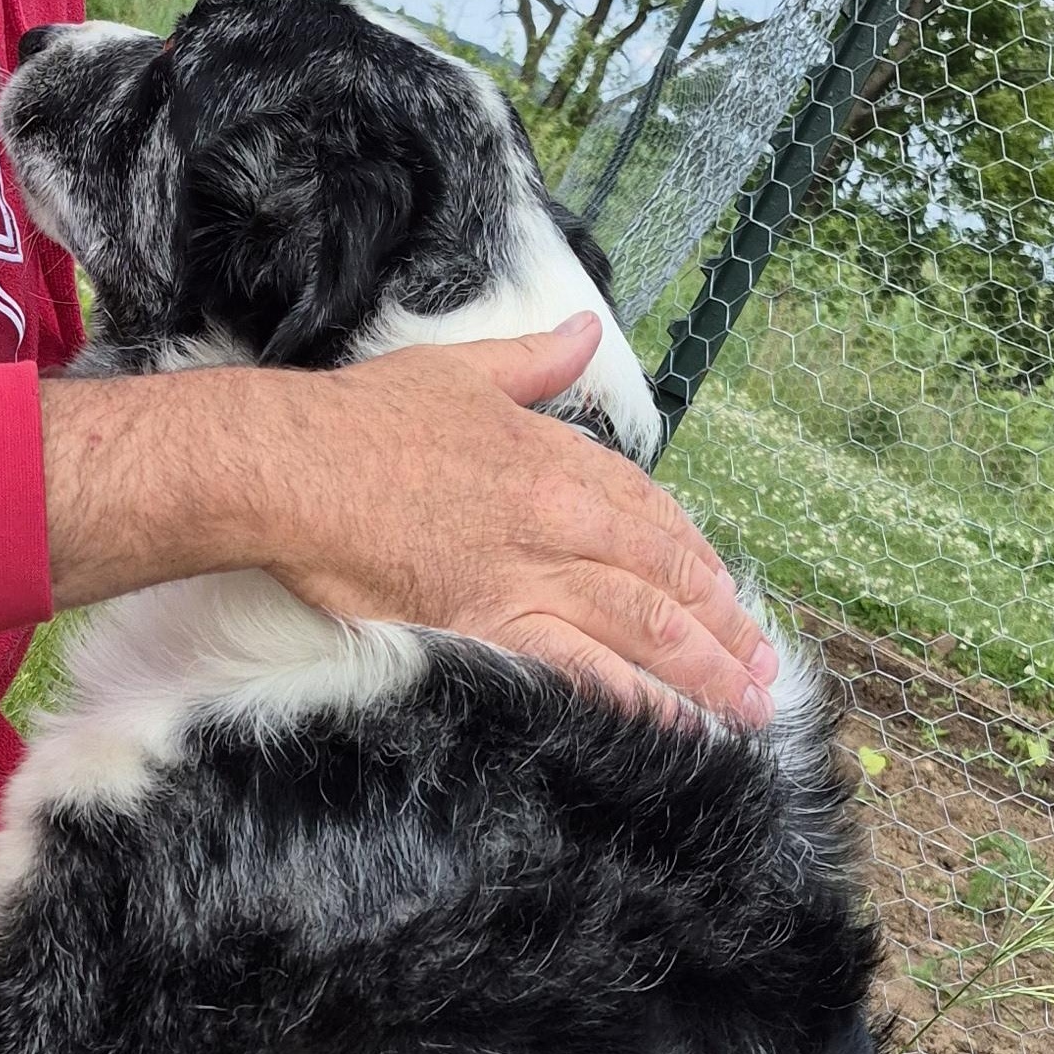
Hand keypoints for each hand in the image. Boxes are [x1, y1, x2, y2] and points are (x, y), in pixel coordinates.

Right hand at [38, 314, 778, 725]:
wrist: (288, 466)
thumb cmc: (358, 418)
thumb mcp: (459, 369)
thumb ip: (535, 360)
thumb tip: (583, 331)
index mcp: (558, 456)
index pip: (654, 515)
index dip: (700, 561)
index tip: (730, 596)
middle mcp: (559, 514)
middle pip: (666, 577)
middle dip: (725, 628)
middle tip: (765, 671)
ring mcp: (526, 570)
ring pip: (642, 625)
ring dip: (702, 670)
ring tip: (746, 708)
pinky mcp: (486, 617)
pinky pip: (577, 664)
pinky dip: (631, 694)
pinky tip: (671, 723)